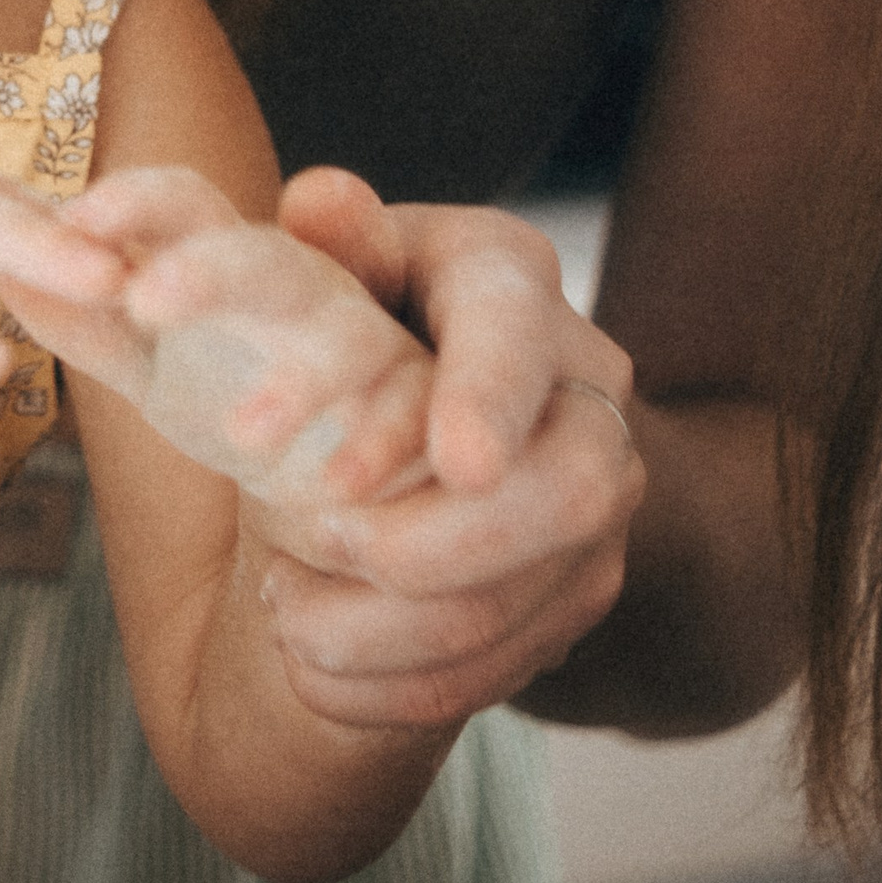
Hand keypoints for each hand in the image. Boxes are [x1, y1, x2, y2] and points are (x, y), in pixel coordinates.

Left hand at [0, 166, 433, 497]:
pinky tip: (336, 489)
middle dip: (212, 272)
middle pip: (263, 258)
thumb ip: (95, 324)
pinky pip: (409, 423)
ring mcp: (374, 346)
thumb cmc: (247, 385)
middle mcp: (309, 287)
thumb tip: (2, 275)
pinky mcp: (422, 409)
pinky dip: (376, 452)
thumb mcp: (163, 361)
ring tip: (245, 434)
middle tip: (148, 301)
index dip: (136, 202)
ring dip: (299, 385)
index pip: (188, 204)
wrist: (366, 451)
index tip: (74, 219)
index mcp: (236, 261)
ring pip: (347, 341)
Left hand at [246, 173, 644, 731]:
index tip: (454, 461)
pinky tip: (316, 670)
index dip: (493, 397)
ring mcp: (595, 498)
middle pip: (576, 485)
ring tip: (285, 613)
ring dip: (404, 626)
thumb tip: (320, 198)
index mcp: (508, 280)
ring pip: (542, 594)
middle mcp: (584, 387)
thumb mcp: (333, 262)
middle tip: (325, 543)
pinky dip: (403, 684)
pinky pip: (510, 666)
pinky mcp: (575, 589)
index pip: (520, 332)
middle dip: (448, 538)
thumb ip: (328, 241)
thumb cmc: (354, 305)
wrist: (407, 399)